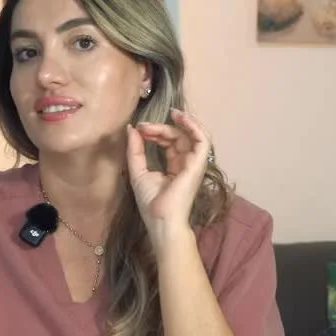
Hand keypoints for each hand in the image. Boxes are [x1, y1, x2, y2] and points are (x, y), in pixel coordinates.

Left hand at [126, 109, 211, 244]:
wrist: (161, 221)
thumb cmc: (151, 203)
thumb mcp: (137, 172)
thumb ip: (135, 150)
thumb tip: (131, 129)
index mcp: (174, 167)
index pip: (169, 143)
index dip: (155, 132)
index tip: (139, 129)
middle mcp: (186, 164)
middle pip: (178, 137)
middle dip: (161, 127)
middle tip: (144, 126)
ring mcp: (194, 164)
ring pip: (191, 135)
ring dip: (179, 123)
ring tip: (170, 113)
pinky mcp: (198, 165)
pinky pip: (203, 140)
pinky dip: (194, 127)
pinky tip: (181, 118)